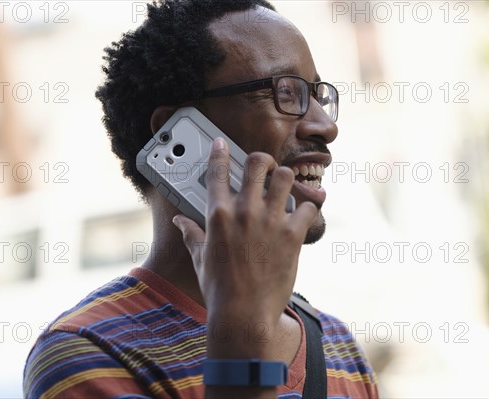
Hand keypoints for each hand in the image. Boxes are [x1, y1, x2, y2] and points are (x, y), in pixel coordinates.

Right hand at [172, 137, 317, 358]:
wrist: (244, 314)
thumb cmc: (219, 288)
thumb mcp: (200, 258)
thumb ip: (191, 234)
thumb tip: (179, 221)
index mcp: (218, 215)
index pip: (218, 171)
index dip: (220, 152)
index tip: (222, 144)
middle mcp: (245, 211)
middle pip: (258, 163)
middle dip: (262, 161)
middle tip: (265, 168)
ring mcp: (270, 221)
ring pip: (286, 177)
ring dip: (286, 180)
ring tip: (285, 189)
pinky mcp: (292, 235)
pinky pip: (308, 207)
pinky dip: (308, 207)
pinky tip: (305, 212)